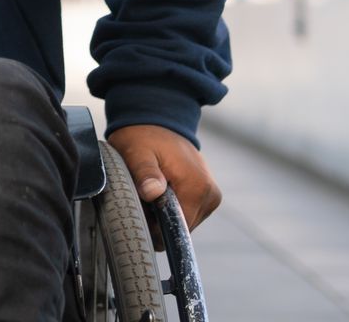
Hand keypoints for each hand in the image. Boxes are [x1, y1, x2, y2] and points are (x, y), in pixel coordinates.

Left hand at [106, 123, 220, 228]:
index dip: (155, 227)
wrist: (156, 119)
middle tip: (141, 195)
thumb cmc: (143, 136)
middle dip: (159, 219)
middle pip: (182, 228)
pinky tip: (160, 189)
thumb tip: (152, 192)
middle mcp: (211, 195)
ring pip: (184, 222)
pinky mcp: (207, 195)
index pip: (179, 230)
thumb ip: (145, 173)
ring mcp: (211, 196)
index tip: (139, 210)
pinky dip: (171, 207)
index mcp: (197, 187)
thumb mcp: (137, 151)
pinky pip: (187, 212)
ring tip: (150, 189)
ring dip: (165, 213)